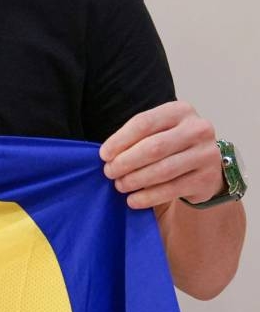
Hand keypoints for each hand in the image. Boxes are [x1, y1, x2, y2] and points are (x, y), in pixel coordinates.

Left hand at [99, 100, 223, 209]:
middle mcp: (197, 129)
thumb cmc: (171, 144)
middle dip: (126, 162)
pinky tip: (133, 200)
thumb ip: (136, 137)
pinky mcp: (207, 178)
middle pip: (153, 147)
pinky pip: (172, 189)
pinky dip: (148, 197)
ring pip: (163, 170)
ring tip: (120, 185)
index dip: (119, 140)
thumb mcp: (157, 130)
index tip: (104, 155)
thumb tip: (107, 156)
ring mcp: (206, 154)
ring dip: (135, 180)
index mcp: (180, 110)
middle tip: (109, 172)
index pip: (143, 122)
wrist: (206, 164)